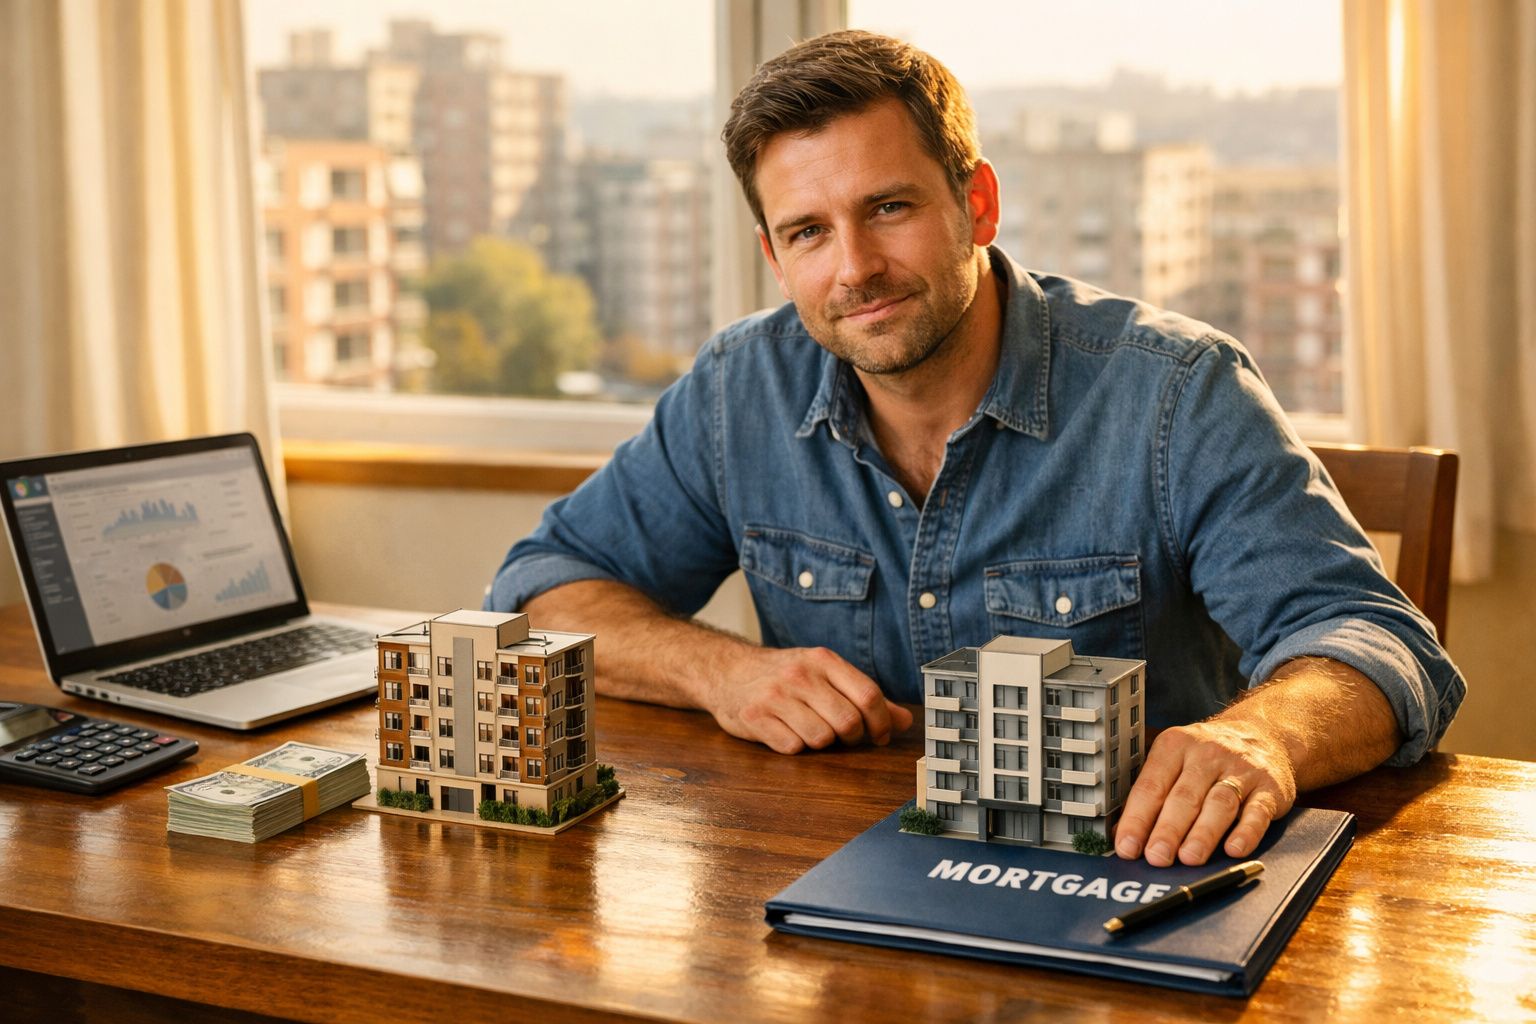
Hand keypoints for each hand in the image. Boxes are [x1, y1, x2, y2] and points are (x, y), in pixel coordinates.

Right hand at [704, 646, 913, 753]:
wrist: (728, 671)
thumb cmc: (785, 676)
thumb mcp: (825, 675)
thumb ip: (865, 697)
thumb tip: (905, 721)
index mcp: (823, 660)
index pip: (868, 695)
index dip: (882, 722)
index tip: (880, 736)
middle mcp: (800, 675)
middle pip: (848, 721)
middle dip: (852, 737)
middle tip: (844, 736)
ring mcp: (775, 696)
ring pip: (821, 738)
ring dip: (822, 743)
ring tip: (810, 729)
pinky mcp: (755, 718)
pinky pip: (793, 748)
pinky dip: (795, 746)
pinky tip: (786, 732)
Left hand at [1114, 720, 1297, 866]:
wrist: (1264, 734)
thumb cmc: (1208, 756)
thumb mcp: (1175, 760)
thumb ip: (1153, 793)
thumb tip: (1123, 834)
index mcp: (1175, 746)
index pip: (1151, 785)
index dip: (1137, 818)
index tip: (1127, 847)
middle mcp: (1207, 754)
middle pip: (1184, 796)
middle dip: (1168, 830)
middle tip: (1156, 857)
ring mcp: (1241, 770)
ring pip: (1219, 804)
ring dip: (1203, 834)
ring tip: (1189, 859)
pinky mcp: (1270, 788)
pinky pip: (1258, 812)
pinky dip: (1246, 833)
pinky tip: (1234, 850)